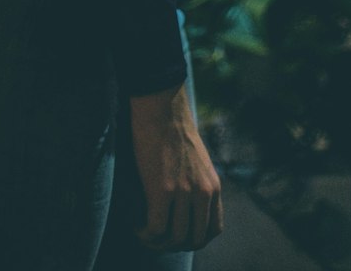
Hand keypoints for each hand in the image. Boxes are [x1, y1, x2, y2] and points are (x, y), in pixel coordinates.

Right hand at [128, 84, 223, 252]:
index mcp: (213, 185)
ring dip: (158, 242)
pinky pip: (156, 228)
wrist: (160, 105)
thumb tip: (185, 202)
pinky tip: (137, 225)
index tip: (177, 235)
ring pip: (175, 238)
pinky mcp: (162, 190)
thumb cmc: (172, 126)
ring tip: (144, 233)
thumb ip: (197, 181)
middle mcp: (203, 193)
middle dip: (175, 245)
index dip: (194, 239)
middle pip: (195, 239)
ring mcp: (184, 193)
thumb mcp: (197, 158)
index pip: (213, 230)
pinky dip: (145, 233)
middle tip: (158, 238)